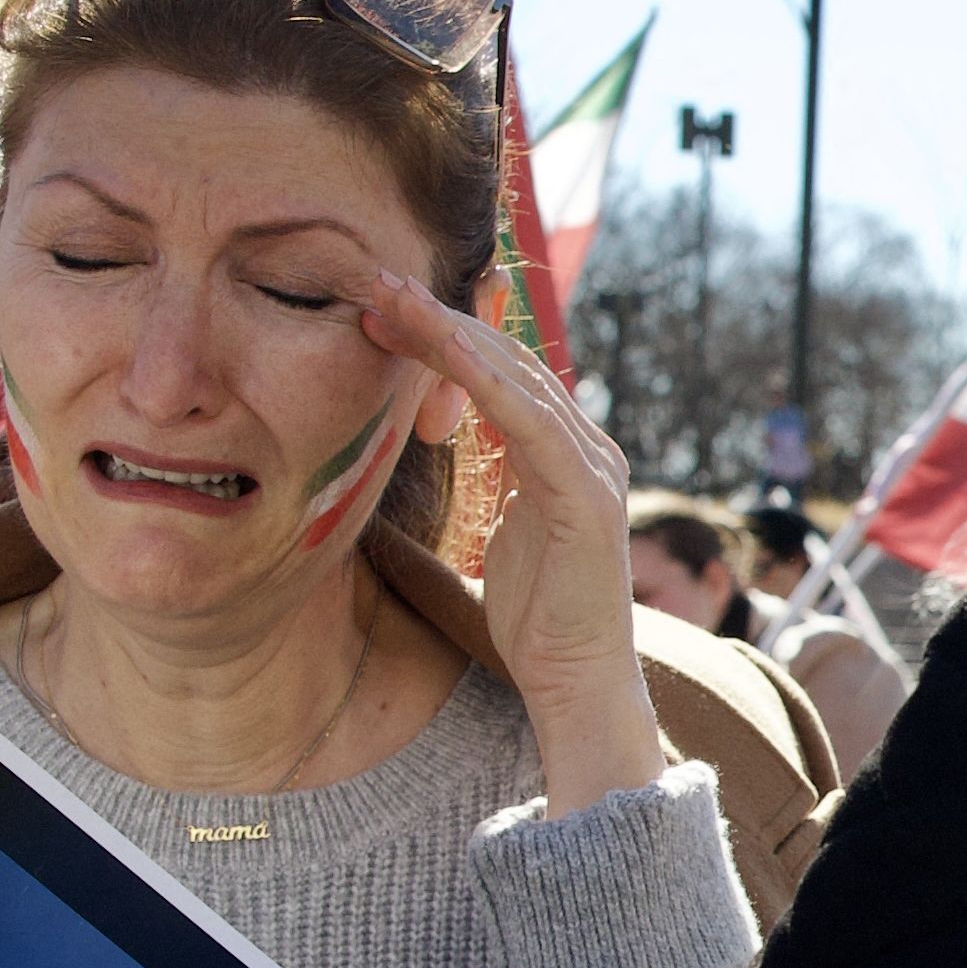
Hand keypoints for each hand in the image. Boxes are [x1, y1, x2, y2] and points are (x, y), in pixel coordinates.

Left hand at [359, 270, 662, 813]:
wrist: (577, 684)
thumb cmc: (535, 622)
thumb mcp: (497, 536)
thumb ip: (483, 490)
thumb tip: (428, 470)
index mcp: (563, 453)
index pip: (500, 373)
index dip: (441, 336)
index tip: (379, 309)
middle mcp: (586, 447)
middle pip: (507, 360)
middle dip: (438, 320)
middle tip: (374, 283)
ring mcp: (592, 467)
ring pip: (516, 378)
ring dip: (450, 335)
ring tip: (393, 300)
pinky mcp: (587, 497)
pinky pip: (532, 423)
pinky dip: (488, 382)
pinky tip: (446, 350)